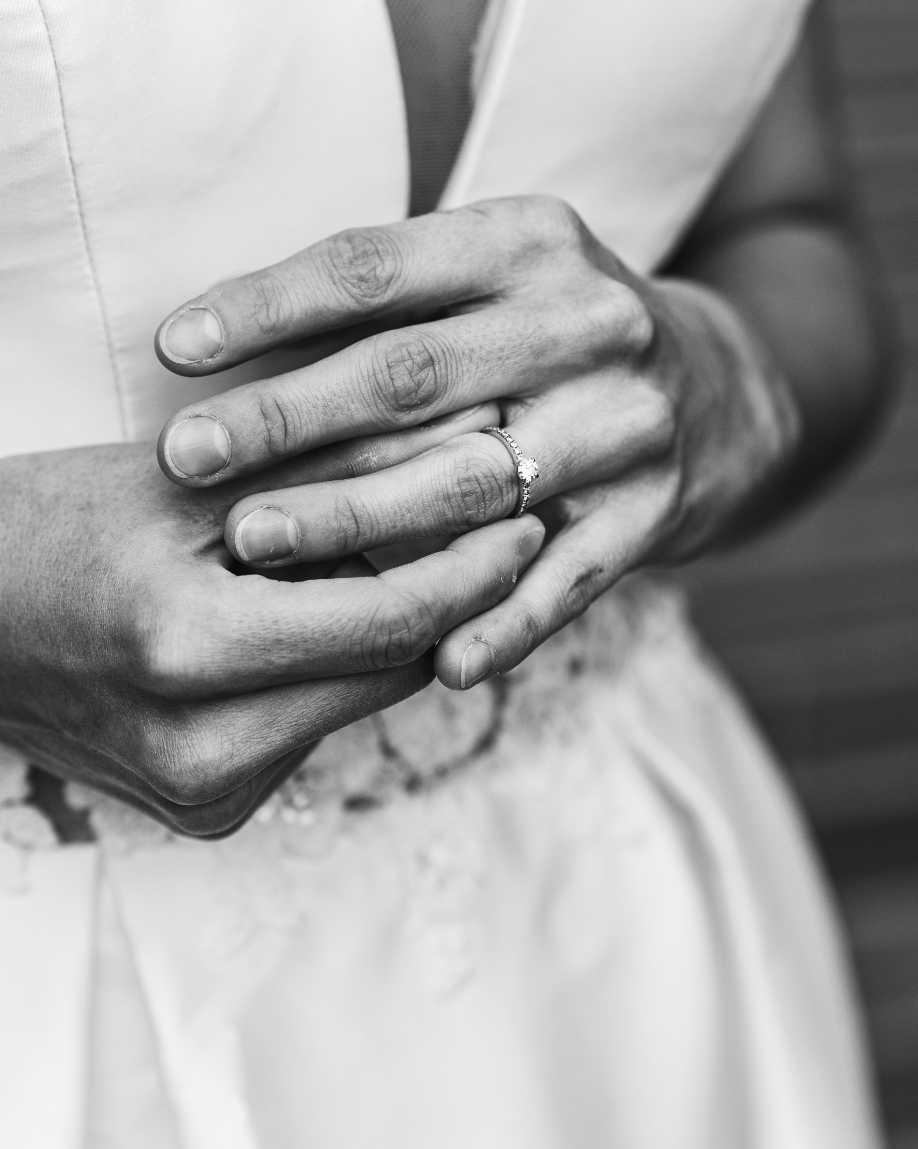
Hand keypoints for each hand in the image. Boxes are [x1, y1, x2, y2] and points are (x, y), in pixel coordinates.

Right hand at [0, 423, 541, 833]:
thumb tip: (464, 454)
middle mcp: (201, 753)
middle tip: (510, 528)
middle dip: (458, 602)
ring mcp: (199, 795)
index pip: (388, 621)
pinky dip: (339, 668)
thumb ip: (325, 473)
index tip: (524, 515)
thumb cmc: (49, 524)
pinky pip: (311, 728)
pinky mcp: (201, 808)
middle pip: (390, 675)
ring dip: (402, 634)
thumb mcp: (185, 479)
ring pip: (357, 703)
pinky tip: (343, 609)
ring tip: (436, 555)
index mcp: (190, 653)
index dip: (470, 567)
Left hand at [154, 196, 799, 691]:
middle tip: (185, 457)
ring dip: (354, 521)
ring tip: (253, 546)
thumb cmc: (553, 327)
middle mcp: (586, 323)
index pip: (379, 266)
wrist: (722, 387)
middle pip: (411, 375)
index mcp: (529, 242)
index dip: (270, 304)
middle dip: (286, 418)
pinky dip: (500, 623)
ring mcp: (626, 423)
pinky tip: (429, 662)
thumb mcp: (494, 270)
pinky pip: (566, 579)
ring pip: (471, 483)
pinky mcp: (655, 513)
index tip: (174, 346)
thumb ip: (390, 296)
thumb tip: (218, 341)